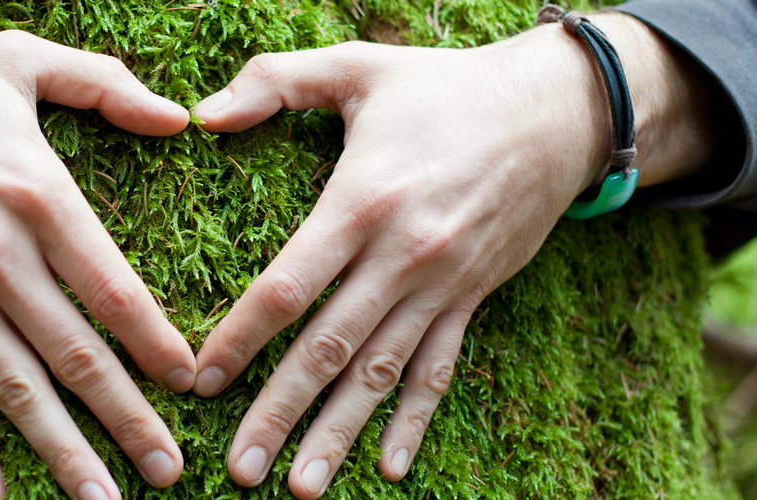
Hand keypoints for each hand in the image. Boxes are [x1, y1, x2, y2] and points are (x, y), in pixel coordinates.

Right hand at [0, 31, 197, 499]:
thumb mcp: (16, 59)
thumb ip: (103, 82)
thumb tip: (177, 117)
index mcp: (38, 196)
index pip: (113, 289)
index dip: (156, 343)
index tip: (191, 383)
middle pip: (76, 355)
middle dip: (128, 419)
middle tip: (169, 469)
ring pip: (17, 389)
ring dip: (62, 451)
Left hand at [190, 13, 721, 497]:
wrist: (556, 112)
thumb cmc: (444, 88)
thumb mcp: (357, 66)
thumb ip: (275, 81)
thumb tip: (204, 112)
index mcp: (361, 203)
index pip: (287, 287)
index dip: (240, 339)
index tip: (200, 381)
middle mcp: (400, 256)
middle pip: (327, 349)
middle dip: (279, 413)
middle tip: (240, 470)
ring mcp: (439, 286)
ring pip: (380, 374)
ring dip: (339, 434)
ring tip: (301, 487)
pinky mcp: (470, 299)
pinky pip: (439, 371)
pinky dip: (414, 422)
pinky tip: (389, 468)